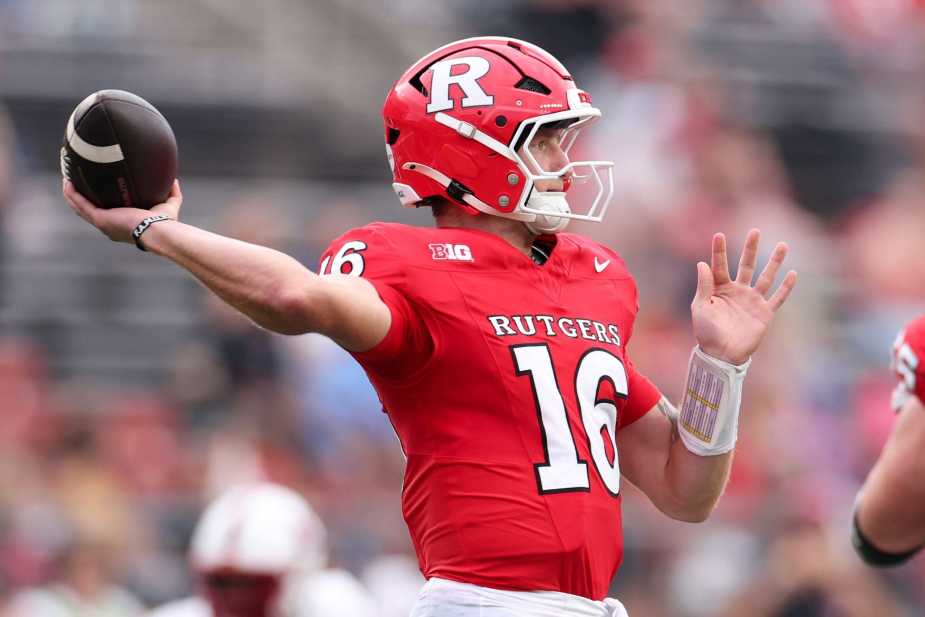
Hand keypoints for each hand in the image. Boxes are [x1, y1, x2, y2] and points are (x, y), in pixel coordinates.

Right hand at [63, 179, 182, 243]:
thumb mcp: (169, 205)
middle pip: (89, 210)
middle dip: (80, 196)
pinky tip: (67, 182)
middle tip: (75, 181)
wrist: (159, 230)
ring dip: (72, 194)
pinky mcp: (100, 219)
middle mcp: (110, 226)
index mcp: (122, 224)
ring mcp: (103, 223)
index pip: (107, 213)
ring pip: (80, 208)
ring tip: (67, 179)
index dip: (99, 202)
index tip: (96, 189)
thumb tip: (173, 180)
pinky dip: (72, 194)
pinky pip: (80, 205)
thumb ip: (171, 193)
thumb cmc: (166, 223)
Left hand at [691, 229, 796, 364]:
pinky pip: (778, 297)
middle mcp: (737, 291)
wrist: (722, 355)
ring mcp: (752, 301)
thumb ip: (704, 286)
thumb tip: (702, 263)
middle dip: (751, 249)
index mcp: (719, 289)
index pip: (719, 266)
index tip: (718, 234)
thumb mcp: (701, 307)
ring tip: (783, 245)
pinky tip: (793, 273)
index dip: (719, 250)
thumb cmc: (707, 332)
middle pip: (746, 265)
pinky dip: (786, 287)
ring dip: (774, 262)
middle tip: (755, 231)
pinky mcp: (764, 312)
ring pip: (766, 277)